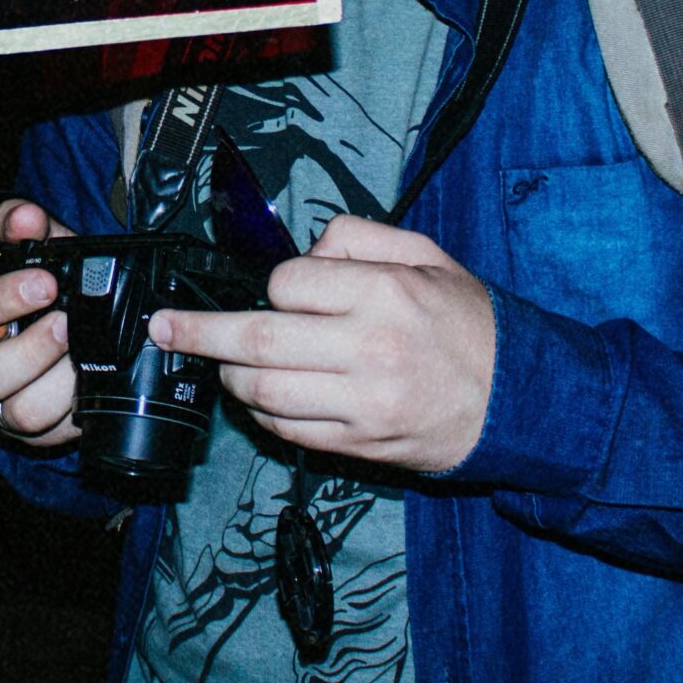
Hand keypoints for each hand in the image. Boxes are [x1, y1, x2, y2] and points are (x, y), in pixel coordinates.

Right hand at [0, 199, 81, 447]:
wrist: (63, 321)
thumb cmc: (38, 284)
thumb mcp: (31, 246)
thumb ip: (21, 224)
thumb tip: (26, 218)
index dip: (0, 299)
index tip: (45, 282)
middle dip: (28, 352)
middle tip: (66, 324)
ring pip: (17, 412)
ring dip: (57, 383)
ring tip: (82, 354)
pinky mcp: (31, 432)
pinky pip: (51, 434)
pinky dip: (76, 410)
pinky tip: (90, 382)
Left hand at [151, 215, 495, 474]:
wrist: (518, 400)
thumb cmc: (466, 322)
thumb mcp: (425, 255)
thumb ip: (359, 238)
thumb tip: (304, 255)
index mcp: (384, 293)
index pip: (288, 284)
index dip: (273, 284)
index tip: (280, 289)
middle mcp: (368, 349)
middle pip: (256, 341)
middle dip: (198, 333)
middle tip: (165, 329)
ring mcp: (362, 404)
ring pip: (262, 392)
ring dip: (228, 377)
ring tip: (219, 364)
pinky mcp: (360, 445)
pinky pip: (288, 431)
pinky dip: (261, 414)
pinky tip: (259, 399)